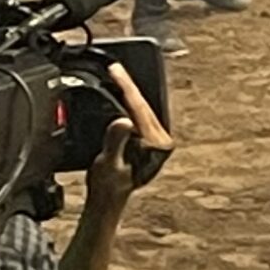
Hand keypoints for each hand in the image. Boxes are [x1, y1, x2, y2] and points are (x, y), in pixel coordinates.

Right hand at [80, 64, 172, 223]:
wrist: (107, 203)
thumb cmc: (107, 188)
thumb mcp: (108, 165)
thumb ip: (115, 142)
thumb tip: (123, 121)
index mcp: (157, 145)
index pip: (141, 108)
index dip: (126, 87)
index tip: (115, 71)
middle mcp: (162, 142)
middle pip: (144, 104)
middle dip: (128, 84)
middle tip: (114, 67)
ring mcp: (157, 141)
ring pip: (143, 107)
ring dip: (129, 91)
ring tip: (116, 74)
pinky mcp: (149, 141)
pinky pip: (140, 114)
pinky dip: (129, 102)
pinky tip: (120, 93)